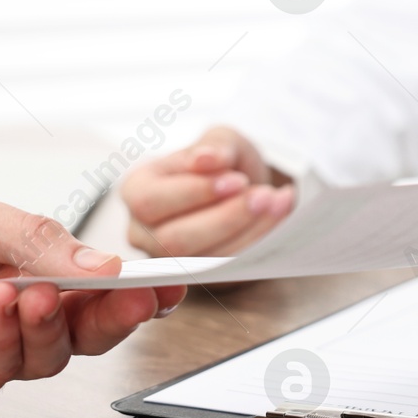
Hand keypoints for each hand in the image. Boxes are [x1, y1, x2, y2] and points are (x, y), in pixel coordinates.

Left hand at [0, 185, 187, 416]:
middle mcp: (9, 314)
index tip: (173, 280)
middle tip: (134, 296)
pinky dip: (5, 341)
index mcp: (22, 266)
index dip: (137, 287)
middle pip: (88, 331)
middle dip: (118, 315)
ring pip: (49, 357)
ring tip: (35, 291)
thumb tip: (103, 262)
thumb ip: (35, 239)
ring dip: (53, 325)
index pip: (96, 284)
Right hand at [121, 126, 294, 256]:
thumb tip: (206, 159)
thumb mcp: (219, 142)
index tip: (237, 179)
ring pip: (203, 260)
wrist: (242, 190)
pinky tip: (280, 216)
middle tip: (263, 195)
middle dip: (225, 218)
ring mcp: (170, 260)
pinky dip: (259, 242)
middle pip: (174, 239)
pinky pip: (228, 269)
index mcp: (137, 191)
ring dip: (248, 232)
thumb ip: (214, 146)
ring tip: (278, 201)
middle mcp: (144, 231)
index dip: (195, 193)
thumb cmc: (221, 164)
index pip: (150, 201)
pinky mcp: (202, 275)